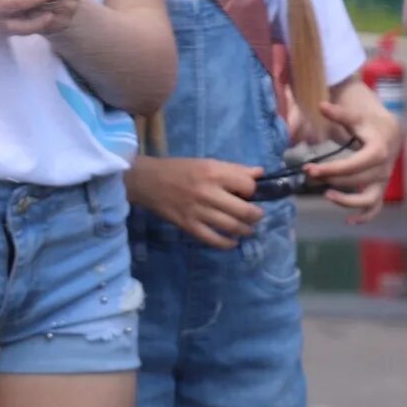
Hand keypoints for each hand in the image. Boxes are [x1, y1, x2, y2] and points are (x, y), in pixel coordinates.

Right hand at [128, 155, 263, 247]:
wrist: (145, 180)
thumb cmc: (177, 169)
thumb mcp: (205, 162)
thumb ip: (233, 169)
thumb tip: (260, 174)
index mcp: (212, 172)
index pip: (248, 186)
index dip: (252, 190)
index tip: (246, 193)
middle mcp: (207, 192)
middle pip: (245, 211)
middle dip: (256, 215)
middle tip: (254, 215)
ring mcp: (198, 211)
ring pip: (233, 227)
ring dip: (246, 230)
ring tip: (246, 228)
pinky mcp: (188, 226)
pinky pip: (214, 240)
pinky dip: (227, 243)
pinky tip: (232, 241)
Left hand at [308, 92, 404, 221]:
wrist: (387, 131)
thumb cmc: (367, 122)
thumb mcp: (354, 115)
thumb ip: (339, 113)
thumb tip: (322, 106)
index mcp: (378, 151)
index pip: (355, 164)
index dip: (333, 169)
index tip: (310, 168)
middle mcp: (383, 169)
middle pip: (358, 180)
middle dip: (332, 179)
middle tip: (308, 174)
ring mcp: (382, 181)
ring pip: (369, 199)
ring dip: (348, 201)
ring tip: (326, 195)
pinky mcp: (379, 188)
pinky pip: (376, 207)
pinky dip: (365, 216)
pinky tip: (349, 221)